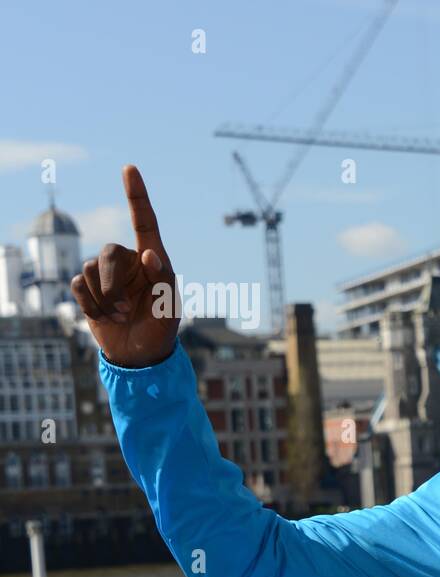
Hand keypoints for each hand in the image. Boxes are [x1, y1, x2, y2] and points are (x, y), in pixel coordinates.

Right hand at [70, 165, 179, 367]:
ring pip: (90, 269)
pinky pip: (78, 286)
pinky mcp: (89, 290)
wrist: (140, 354)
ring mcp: (107, 275)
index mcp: (153, 260)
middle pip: (108, 251)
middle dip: (113, 283)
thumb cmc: (161, 328)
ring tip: (119, 315)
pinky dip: (91, 305)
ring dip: (104, 299)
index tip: (130, 168)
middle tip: (123, 309)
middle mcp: (128, 262)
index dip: (136, 195)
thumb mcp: (169, 307)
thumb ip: (162, 278)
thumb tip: (147, 252)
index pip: (144, 222)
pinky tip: (104, 317)